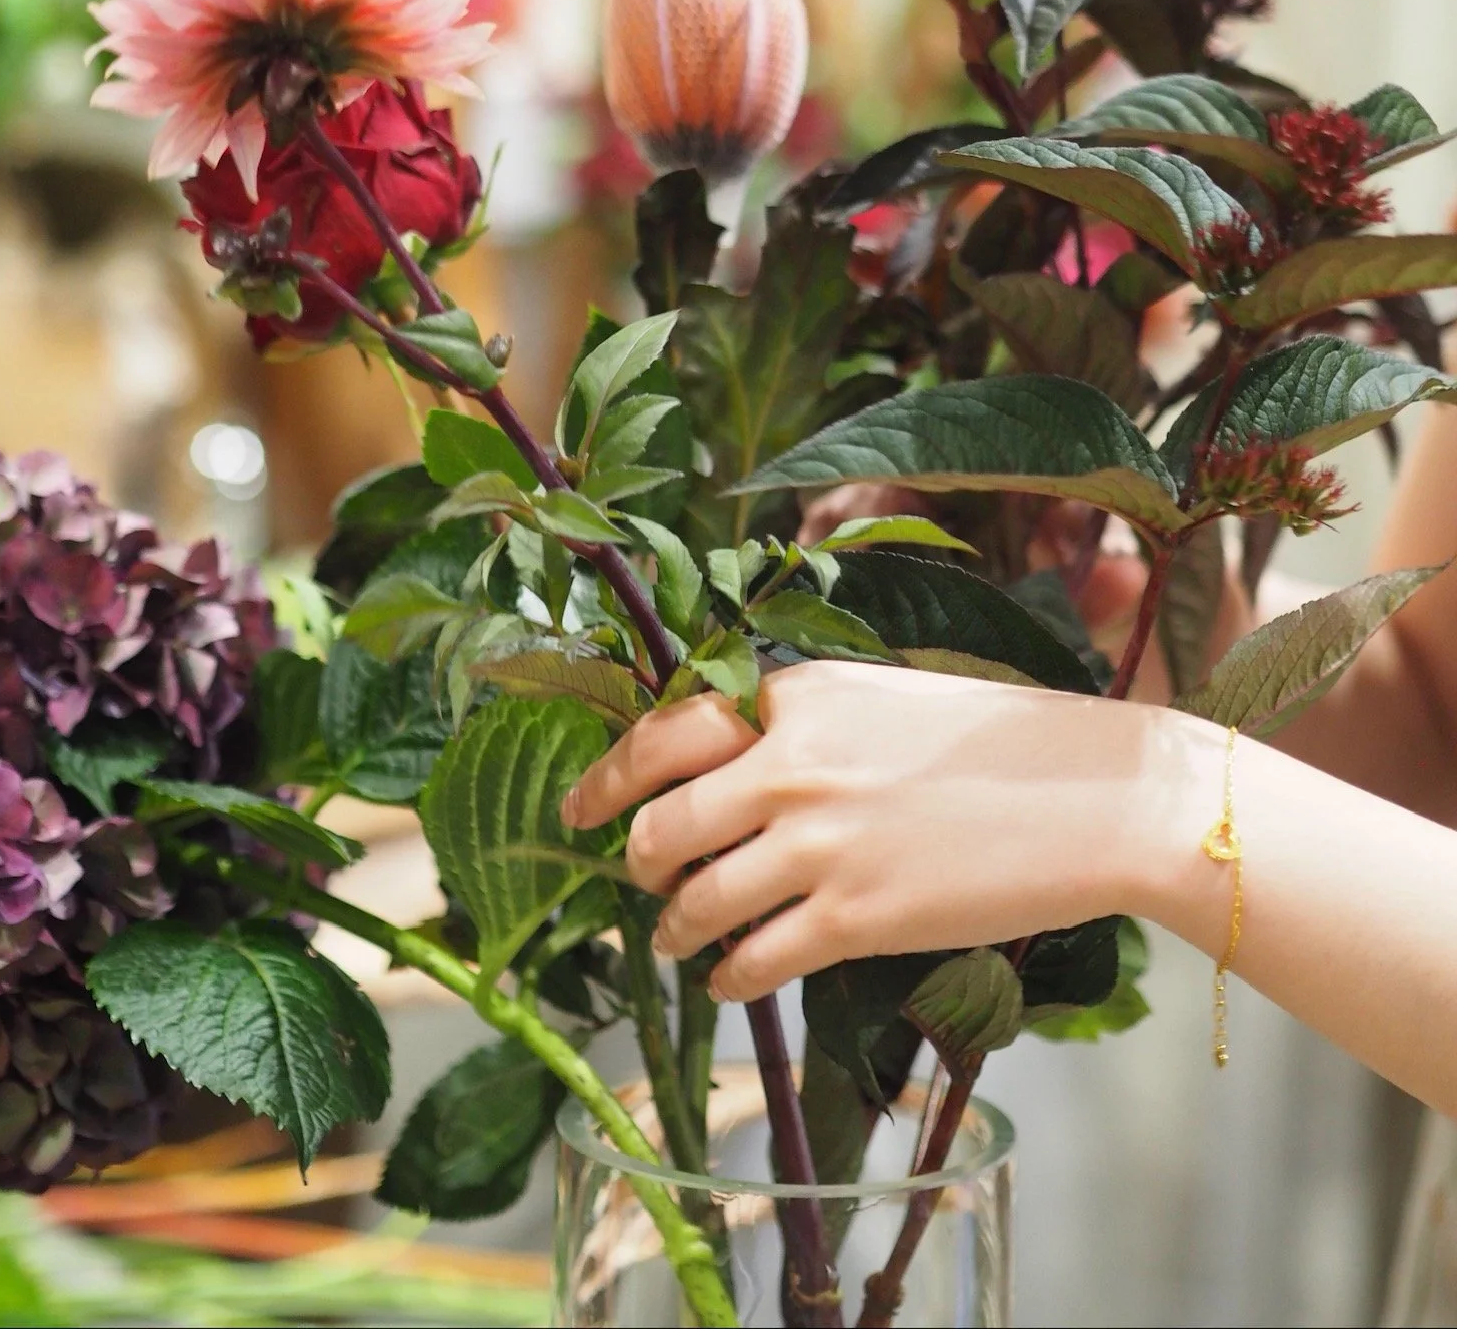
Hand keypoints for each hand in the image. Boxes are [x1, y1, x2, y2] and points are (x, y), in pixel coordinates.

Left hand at [563, 663, 1195, 1001]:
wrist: (1095, 795)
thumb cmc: (1000, 741)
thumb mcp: (882, 698)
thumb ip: (800, 725)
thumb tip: (727, 767)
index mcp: (797, 694)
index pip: (664, 732)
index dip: (607, 777)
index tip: (579, 808)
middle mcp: (792, 763)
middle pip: (660, 824)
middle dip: (636, 862)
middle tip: (640, 879)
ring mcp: (820, 843)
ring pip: (695, 900)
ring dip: (675, 928)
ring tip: (680, 938)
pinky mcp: (855, 917)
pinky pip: (752, 959)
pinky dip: (727, 977)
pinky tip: (731, 979)